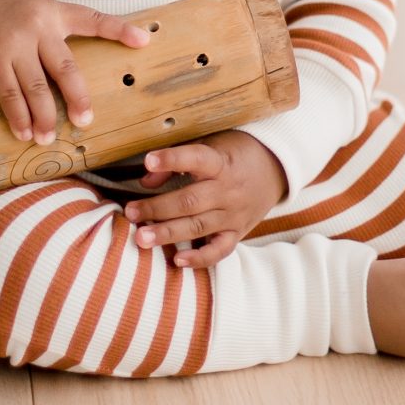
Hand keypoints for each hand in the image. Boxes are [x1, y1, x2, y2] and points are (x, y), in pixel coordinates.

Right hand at [0, 0, 149, 145]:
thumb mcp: (32, 10)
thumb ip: (53, 32)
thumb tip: (70, 72)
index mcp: (53, 11)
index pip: (92, 19)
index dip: (119, 30)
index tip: (144, 41)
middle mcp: (38, 26)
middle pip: (66, 68)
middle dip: (78, 98)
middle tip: (85, 121)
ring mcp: (14, 43)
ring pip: (37, 88)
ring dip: (45, 117)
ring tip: (48, 137)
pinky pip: (10, 95)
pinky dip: (19, 117)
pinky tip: (24, 132)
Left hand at [121, 130, 287, 269]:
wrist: (274, 168)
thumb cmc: (233, 152)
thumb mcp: (210, 143)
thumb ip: (177, 161)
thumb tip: (146, 180)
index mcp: (220, 162)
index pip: (196, 159)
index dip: (172, 159)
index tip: (148, 160)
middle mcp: (227, 190)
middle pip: (190, 201)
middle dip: (157, 208)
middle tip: (129, 211)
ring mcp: (233, 214)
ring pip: (198, 227)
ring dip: (168, 233)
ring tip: (141, 238)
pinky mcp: (238, 232)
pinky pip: (219, 250)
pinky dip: (200, 258)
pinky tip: (177, 261)